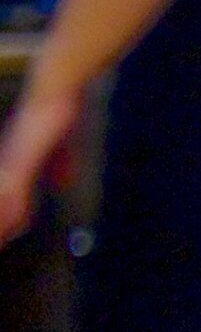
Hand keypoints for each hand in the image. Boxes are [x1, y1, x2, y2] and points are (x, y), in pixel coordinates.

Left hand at [0, 82, 81, 248]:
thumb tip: (61, 185)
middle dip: (2, 225)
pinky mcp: (21, 159)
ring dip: (2, 223)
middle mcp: (8, 164)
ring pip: (1, 202)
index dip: (6, 218)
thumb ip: (62, 164)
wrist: (56, 85)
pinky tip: (16, 227)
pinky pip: (13, 191)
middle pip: (1, 202)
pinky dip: (13, 211)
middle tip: (1, 245)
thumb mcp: (63, 144)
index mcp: (16, 162)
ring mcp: (13, 162)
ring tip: (1, 242)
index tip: (8, 236)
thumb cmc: (61, 108)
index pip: (6, 197)